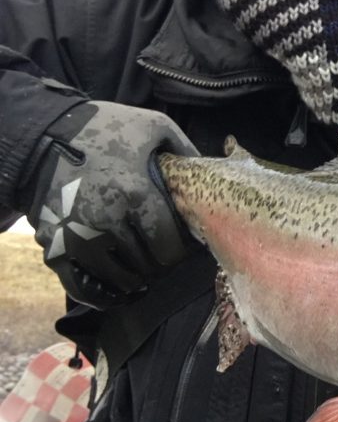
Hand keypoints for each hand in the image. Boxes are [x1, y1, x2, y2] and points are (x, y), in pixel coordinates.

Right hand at [20, 101, 197, 306]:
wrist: (45, 134)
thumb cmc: (105, 128)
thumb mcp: (153, 127)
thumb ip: (184, 152)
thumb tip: (209, 174)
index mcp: (136, 194)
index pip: (170, 245)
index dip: (181, 250)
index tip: (183, 246)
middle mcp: (107, 220)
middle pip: (148, 263)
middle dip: (159, 262)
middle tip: (162, 254)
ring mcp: (78, 236)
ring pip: (120, 277)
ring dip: (136, 276)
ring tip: (143, 268)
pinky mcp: (55, 246)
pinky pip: (84, 286)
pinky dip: (104, 294)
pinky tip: (119, 289)